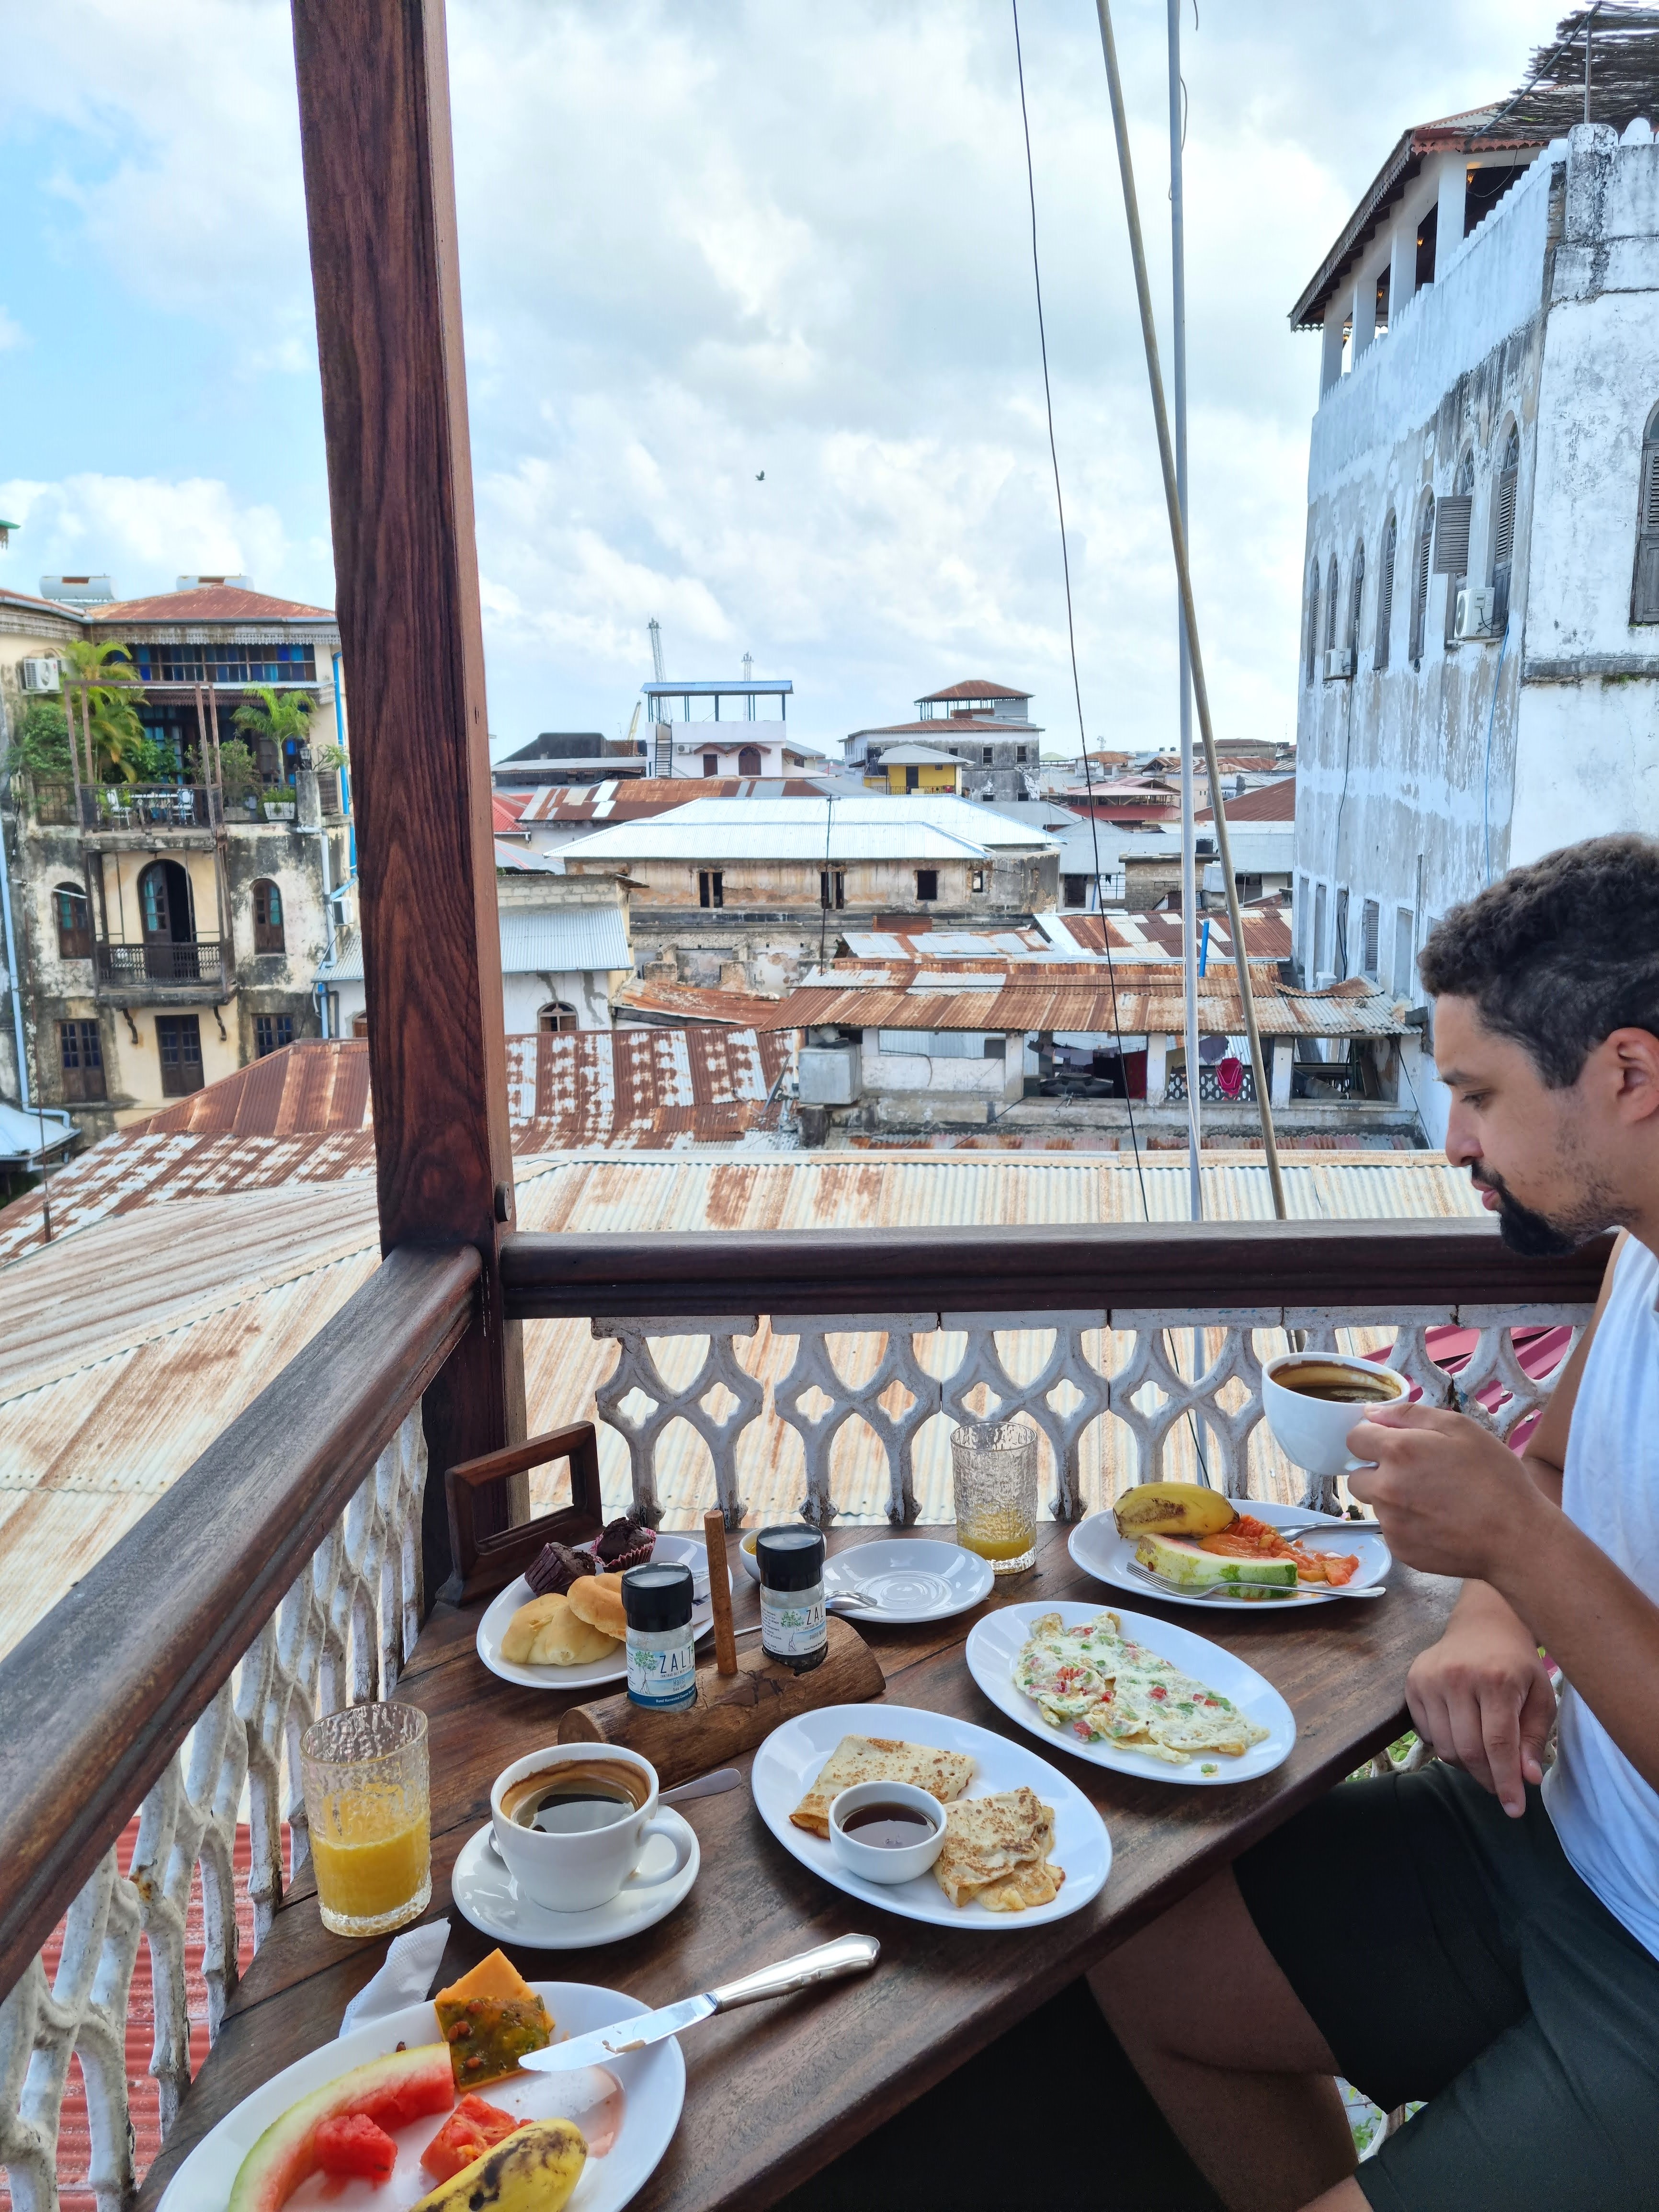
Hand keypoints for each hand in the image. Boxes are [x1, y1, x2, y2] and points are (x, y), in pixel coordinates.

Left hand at [1343, 1401, 1546, 1581]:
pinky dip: (1406, 1525)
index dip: (1373, 1439)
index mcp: (1397, 1451)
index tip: (1395, 1445)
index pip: (1354, 1439)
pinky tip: (1437, 1523)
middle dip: (1378, 1472)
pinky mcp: (1400, 1549)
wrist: (1516, 1538)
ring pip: (1375, 1504)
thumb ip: (1410, 1414)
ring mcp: (1390, 1523)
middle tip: (1416, 1475)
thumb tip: (1371, 1413)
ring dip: (1392, 1499)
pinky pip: (1390, 1530)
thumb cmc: (1494, 1478)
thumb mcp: (1461, 1428)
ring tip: (1432, 1500)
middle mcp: (1385, 1488)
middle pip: (1357, 1476)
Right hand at [1405, 1595, 1554, 1815]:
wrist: (1484, 1624)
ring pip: (1445, 1747)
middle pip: (1468, 1751)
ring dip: (1466, 1764)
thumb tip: (1527, 1778)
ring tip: (1484, 1756)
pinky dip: (1447, 1745)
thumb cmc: (1517, 1664)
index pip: (1498, 1744)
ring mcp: (1429, 1679)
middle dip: (1487, 1778)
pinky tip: (1462, 1731)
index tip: (1515, 1809)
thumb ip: (1534, 1738)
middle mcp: (1458, 1677)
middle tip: (1501, 1785)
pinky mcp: (1412, 1682)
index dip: (1506, 1782)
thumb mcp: (1540, 1696)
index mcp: (1496, 1680)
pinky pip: (1427, 1734)